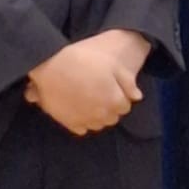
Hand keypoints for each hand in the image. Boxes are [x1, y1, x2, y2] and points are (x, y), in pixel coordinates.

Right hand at [24, 33, 142, 135]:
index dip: (118, 96)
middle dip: (109, 107)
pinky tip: (76, 108)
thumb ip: (127, 82)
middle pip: (112, 117)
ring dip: (97, 115)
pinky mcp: (69, 123)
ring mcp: (85, 121)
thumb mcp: (110, 63)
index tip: (110, 88)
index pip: (124, 106)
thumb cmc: (82, 59)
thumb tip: (137, 96)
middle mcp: (102, 115)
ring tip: (88, 100)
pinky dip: (82, 121)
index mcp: (114, 100)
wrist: (50, 65)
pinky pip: (82, 128)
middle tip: (99, 93)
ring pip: (98, 124)